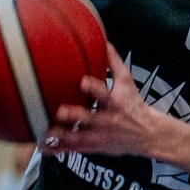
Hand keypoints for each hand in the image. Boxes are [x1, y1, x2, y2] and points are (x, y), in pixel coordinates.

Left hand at [47, 45, 162, 158]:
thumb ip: (114, 62)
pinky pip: (72, 150)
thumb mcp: (127, 82)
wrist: (147, 135)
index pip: (105, 95)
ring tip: (44, 132)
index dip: (94, 89)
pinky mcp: (92, 147)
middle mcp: (107, 121)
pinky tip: (41, 146)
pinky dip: (56, 149)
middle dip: (76, 116)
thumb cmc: (133, 104)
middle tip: (60, 111)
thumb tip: (103, 40)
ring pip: (78, 138)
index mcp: (115, 103)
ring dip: (61, 136)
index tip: (82, 81)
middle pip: (90, 119)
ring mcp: (99, 136)